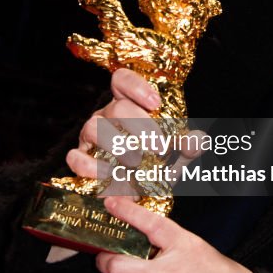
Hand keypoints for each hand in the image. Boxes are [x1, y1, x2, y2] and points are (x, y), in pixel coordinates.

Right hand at [47, 69, 202, 263]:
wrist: (139, 193)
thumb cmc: (156, 165)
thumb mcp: (178, 155)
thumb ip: (188, 146)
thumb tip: (196, 140)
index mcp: (129, 105)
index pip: (122, 80)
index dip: (136, 86)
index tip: (156, 105)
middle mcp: (107, 115)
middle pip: (117, 107)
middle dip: (141, 127)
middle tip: (159, 148)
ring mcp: (90, 135)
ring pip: (95, 128)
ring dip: (118, 146)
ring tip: (136, 164)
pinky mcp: (80, 158)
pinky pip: (76, 157)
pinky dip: (91, 167)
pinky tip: (110, 176)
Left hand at [96, 196, 252, 272]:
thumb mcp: (199, 249)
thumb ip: (170, 243)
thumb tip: (140, 235)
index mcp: (185, 247)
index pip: (149, 223)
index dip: (126, 211)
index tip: (110, 203)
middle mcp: (172, 272)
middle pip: (120, 266)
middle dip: (104, 261)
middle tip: (102, 256)